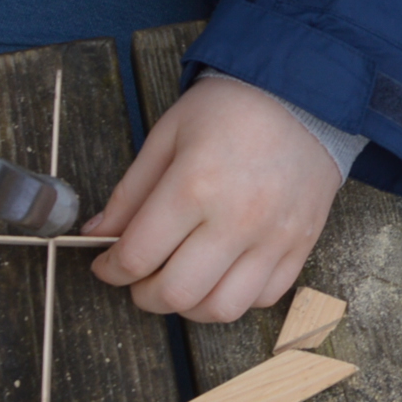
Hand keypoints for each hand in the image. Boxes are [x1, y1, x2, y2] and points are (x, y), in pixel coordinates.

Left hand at [87, 75, 341, 321]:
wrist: (303, 93)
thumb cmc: (232, 107)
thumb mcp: (168, 135)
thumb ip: (130, 191)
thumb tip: (97, 234)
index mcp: (195, 185)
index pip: (137, 256)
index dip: (110, 269)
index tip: (106, 265)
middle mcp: (237, 219)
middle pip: (176, 293)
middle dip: (144, 295)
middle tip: (140, 278)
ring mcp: (274, 236)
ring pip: (221, 308)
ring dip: (190, 305)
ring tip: (181, 280)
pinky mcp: (301, 244)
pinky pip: (264, 298)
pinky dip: (236, 297)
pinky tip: (222, 273)